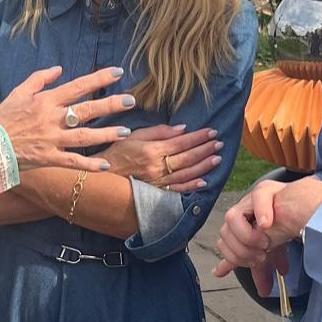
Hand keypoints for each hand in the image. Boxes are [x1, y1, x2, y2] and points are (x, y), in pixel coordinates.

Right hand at [0, 65, 136, 171]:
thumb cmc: (2, 118)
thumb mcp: (18, 92)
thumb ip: (39, 79)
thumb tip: (59, 69)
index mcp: (46, 101)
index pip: (78, 87)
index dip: (99, 79)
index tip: (117, 72)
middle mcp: (52, 119)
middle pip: (87, 110)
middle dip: (111, 105)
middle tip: (131, 100)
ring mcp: (51, 140)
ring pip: (84, 137)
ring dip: (106, 134)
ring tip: (125, 131)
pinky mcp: (48, 158)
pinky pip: (72, 162)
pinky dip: (89, 165)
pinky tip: (106, 165)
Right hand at [103, 122, 222, 191]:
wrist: (103, 176)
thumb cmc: (117, 152)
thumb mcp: (134, 135)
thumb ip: (159, 131)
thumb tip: (182, 129)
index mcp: (153, 150)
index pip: (182, 142)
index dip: (198, 137)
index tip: (212, 131)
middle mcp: (157, 167)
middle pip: (187, 157)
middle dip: (205, 149)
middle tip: (219, 143)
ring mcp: (158, 182)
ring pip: (186, 173)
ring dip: (204, 166)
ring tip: (217, 158)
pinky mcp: (157, 192)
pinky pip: (177, 190)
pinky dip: (192, 186)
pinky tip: (204, 181)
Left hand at [213, 175, 321, 284]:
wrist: (309, 213)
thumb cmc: (290, 231)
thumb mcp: (273, 254)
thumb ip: (262, 270)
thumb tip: (262, 292)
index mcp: (239, 228)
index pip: (224, 245)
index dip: (234, 259)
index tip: (255, 263)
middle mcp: (241, 213)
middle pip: (224, 236)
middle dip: (242, 252)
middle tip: (262, 256)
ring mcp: (250, 200)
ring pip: (230, 218)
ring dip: (248, 237)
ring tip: (265, 243)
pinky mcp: (263, 190)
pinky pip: (254, 199)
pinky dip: (260, 213)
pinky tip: (266, 224)